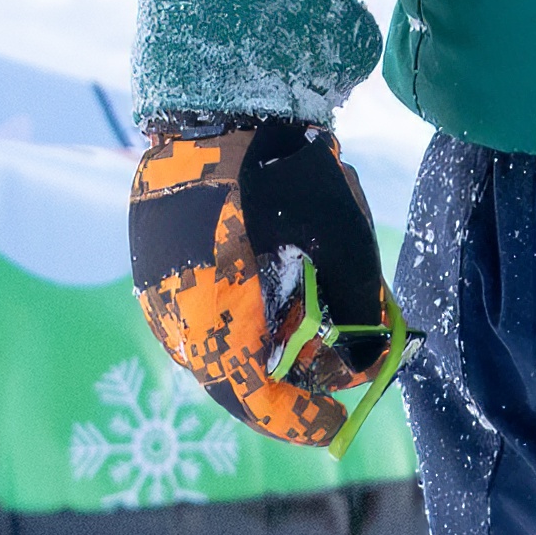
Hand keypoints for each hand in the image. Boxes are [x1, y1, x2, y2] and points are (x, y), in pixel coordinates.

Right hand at [129, 115, 408, 451]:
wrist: (222, 105)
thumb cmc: (285, 175)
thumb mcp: (340, 243)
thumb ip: (356, 309)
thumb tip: (369, 365)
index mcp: (211, 322)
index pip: (253, 398)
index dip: (297, 419)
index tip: (333, 429)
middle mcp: (177, 319)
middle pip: (242, 372)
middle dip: (299, 371)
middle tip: (345, 365)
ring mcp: (166, 293)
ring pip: (229, 338)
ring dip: (281, 336)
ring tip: (331, 317)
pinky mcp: (168, 268)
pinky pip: (213, 307)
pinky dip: (257, 309)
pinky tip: (295, 287)